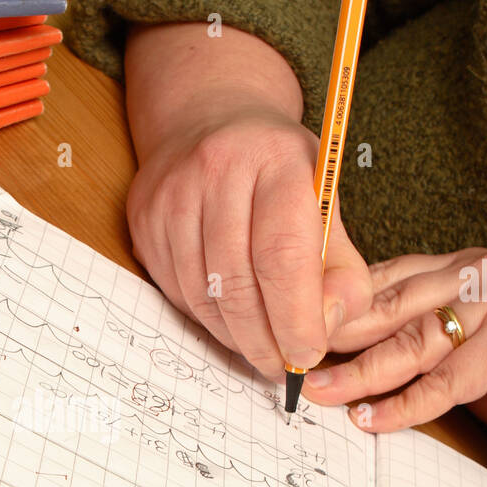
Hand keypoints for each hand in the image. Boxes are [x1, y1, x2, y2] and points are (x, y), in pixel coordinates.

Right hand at [123, 23, 371, 380]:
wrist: (209, 119)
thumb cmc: (278, 169)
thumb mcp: (325, 201)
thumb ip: (341, 266)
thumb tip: (330, 327)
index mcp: (275, 160)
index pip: (283, 255)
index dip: (296, 317)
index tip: (309, 353)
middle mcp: (216, 171)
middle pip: (236, 284)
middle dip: (264, 340)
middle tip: (285, 367)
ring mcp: (171, 196)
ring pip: (202, 297)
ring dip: (236, 337)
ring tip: (262, 347)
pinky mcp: (145, 220)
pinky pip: (177, 292)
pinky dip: (208, 318)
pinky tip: (231, 319)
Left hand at [302, 248, 486, 430]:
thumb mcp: (474, 316)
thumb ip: (427, 324)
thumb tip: (364, 352)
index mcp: (459, 270)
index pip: (385, 281)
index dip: (338, 307)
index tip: (298, 327)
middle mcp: (470, 283)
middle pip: (387, 308)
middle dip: (334, 337)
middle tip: (293, 360)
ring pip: (407, 343)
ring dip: (356, 372)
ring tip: (317, 391)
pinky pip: (443, 383)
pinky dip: (403, 405)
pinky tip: (369, 419)